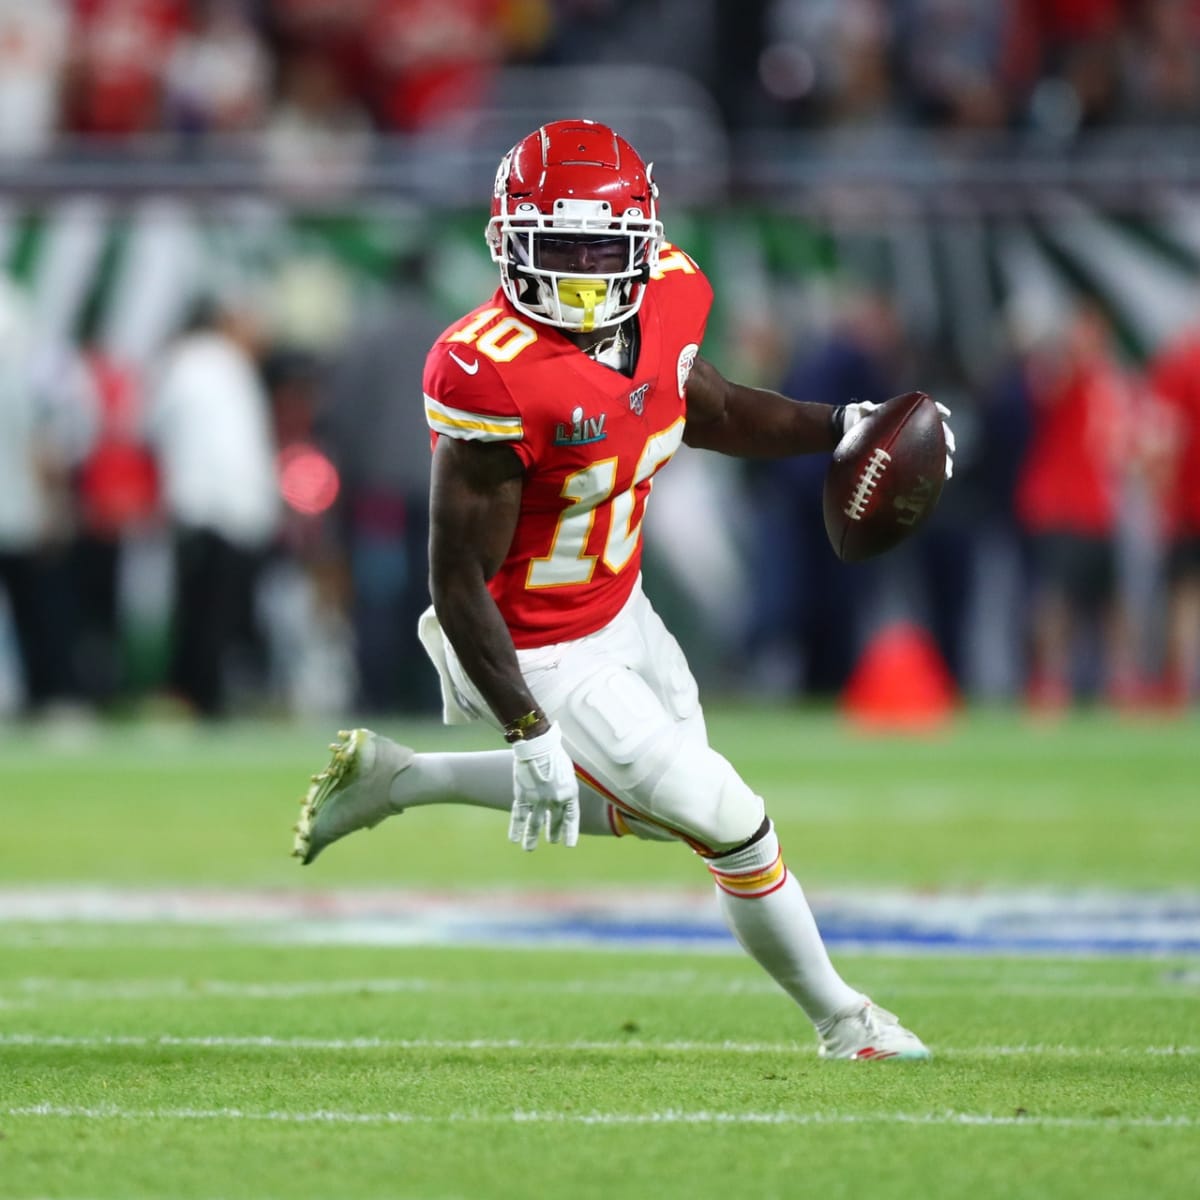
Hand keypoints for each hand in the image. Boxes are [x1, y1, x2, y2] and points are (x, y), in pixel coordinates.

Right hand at [509, 723, 579, 850]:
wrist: (537, 745)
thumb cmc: (554, 753)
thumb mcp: (566, 771)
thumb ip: (564, 786)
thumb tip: (562, 796)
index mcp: (569, 793)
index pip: (571, 818)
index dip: (570, 832)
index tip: (568, 845)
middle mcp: (555, 800)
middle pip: (555, 821)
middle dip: (553, 831)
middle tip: (552, 840)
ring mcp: (538, 800)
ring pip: (535, 824)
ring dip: (532, 837)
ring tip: (529, 848)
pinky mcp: (523, 796)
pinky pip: (519, 816)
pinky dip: (516, 828)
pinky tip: (514, 839)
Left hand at [840, 399, 955, 480]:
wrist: (857, 436)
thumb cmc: (862, 421)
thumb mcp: (864, 415)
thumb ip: (865, 411)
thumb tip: (862, 407)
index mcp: (908, 412)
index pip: (928, 409)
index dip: (939, 410)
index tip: (946, 414)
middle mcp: (916, 426)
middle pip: (938, 431)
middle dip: (947, 439)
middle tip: (951, 448)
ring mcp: (916, 442)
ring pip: (936, 449)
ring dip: (945, 460)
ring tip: (948, 472)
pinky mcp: (912, 456)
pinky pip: (928, 462)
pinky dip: (936, 470)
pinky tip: (942, 478)